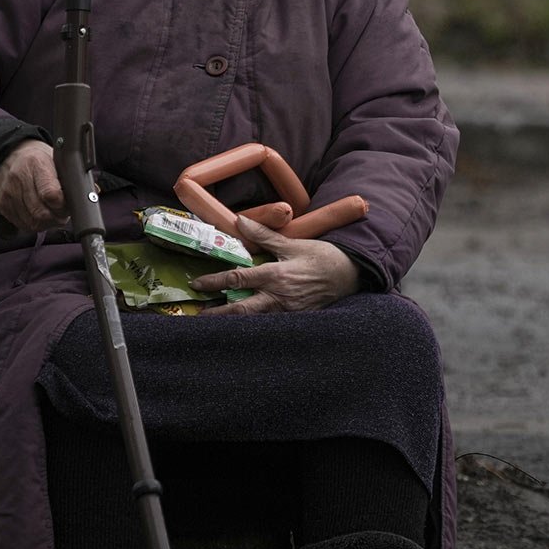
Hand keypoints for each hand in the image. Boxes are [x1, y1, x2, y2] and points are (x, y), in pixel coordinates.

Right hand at [0, 139, 69, 232]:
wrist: (8, 155)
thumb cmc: (37, 159)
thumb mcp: (56, 159)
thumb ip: (70, 177)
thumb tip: (91, 194)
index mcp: (37, 163)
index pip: (51, 194)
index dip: (64, 205)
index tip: (70, 205)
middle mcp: (19, 178)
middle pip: (41, 212)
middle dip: (57, 218)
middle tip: (63, 214)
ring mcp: (8, 193)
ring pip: (32, 222)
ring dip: (47, 223)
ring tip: (52, 214)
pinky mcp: (2, 204)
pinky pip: (22, 224)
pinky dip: (34, 224)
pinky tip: (39, 215)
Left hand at [192, 215, 360, 314]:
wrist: (350, 273)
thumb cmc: (320, 256)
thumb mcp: (292, 243)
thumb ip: (264, 235)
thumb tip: (240, 220)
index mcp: (275, 275)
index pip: (238, 279)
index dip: (214, 282)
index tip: (197, 284)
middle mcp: (279, 297)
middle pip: (241, 310)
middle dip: (218, 314)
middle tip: (199, 315)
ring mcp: (288, 312)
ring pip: (255, 322)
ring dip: (234, 323)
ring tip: (216, 325)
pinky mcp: (297, 320)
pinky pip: (272, 326)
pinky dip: (256, 327)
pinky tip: (245, 328)